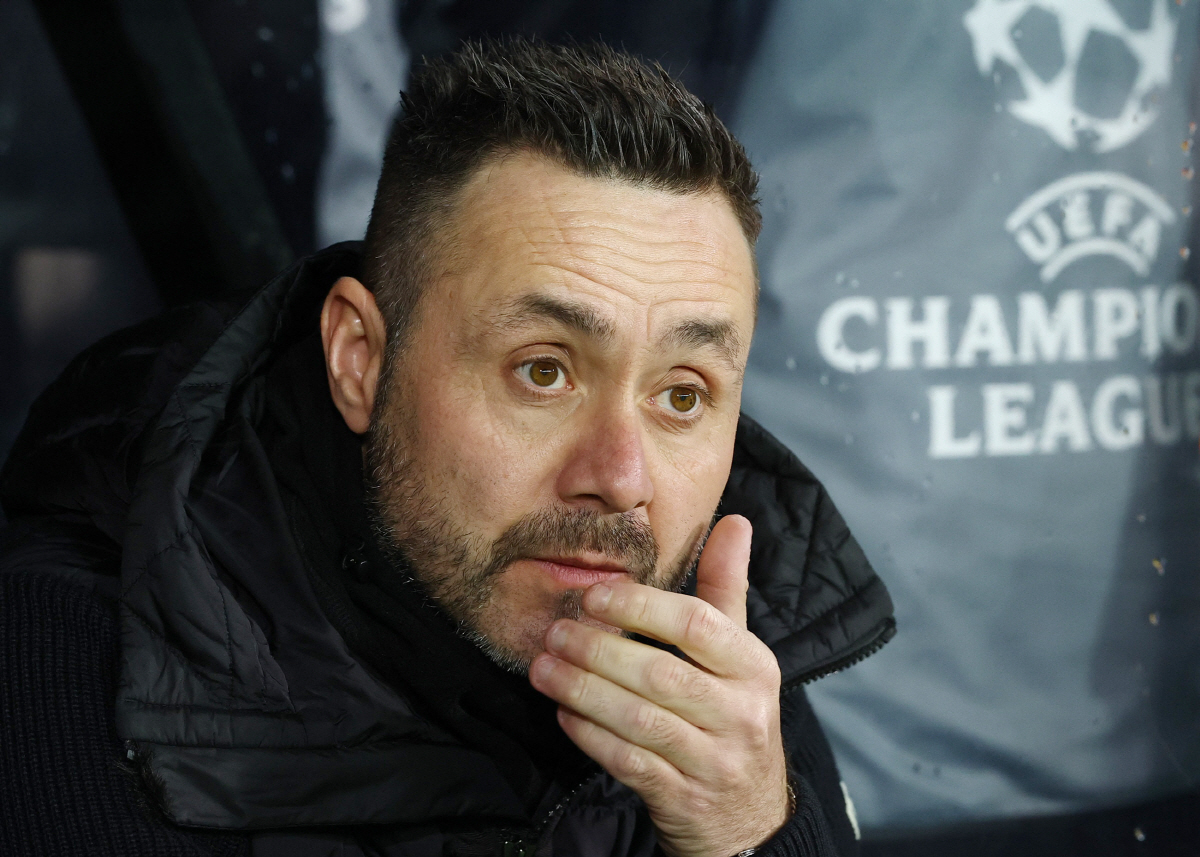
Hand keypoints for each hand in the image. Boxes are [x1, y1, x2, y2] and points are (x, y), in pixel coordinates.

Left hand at [528, 515, 789, 856]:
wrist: (748, 815)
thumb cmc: (732, 713)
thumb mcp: (739, 653)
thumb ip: (727, 587)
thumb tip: (735, 520)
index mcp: (754, 667)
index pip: (698, 624)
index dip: (641, 606)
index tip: (594, 595)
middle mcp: (742, 713)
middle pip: (661, 673)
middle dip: (598, 649)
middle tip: (554, 632)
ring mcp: (713, 760)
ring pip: (640, 720)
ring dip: (583, 691)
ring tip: (544, 668)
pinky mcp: (683, 798)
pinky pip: (629, 762)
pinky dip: (591, 736)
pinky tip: (563, 713)